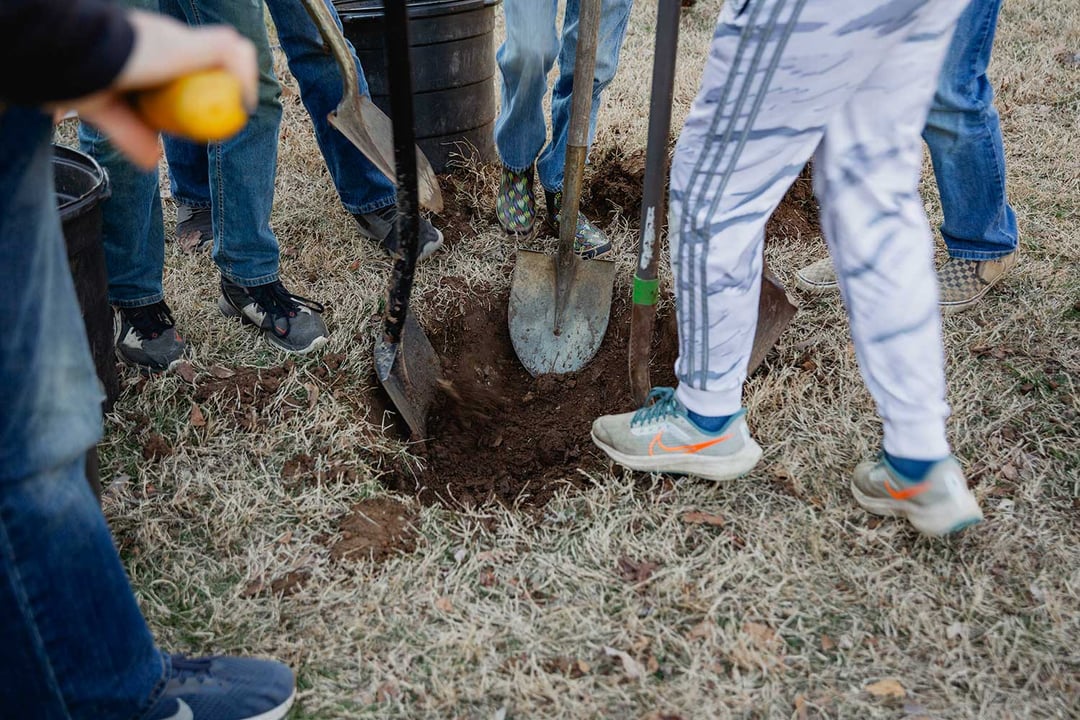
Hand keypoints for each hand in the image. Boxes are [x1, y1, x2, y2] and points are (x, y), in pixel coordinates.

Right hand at [55, 10, 256, 168]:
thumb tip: (152, 162)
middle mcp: (167, 36)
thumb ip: (129, 133)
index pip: (186, 63)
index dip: (200, 91)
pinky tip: (242, 105)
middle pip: (210, 58)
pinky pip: (235, 54)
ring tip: (240, 109)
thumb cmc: (76, 76)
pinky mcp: (195, 43)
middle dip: (223, 87)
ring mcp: (181, 37)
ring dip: (238, 82)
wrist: (74, 56)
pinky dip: (243, 79)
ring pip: (228, 51)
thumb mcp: (104, 109)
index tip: (198, 118)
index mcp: (147, 48)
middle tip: (229, 114)